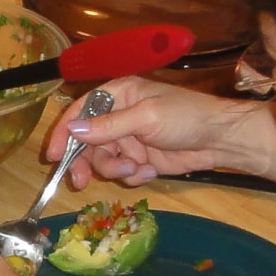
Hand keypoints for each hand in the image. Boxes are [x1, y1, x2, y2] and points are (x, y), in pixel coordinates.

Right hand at [44, 77, 260, 189]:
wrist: (221, 140)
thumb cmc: (186, 116)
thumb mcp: (145, 118)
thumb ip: (108, 126)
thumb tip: (72, 129)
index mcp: (118, 94)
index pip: (80, 111)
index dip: (64, 132)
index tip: (53, 155)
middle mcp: (119, 116)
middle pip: (86, 141)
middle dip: (85, 161)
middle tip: (80, 181)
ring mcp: (129, 139)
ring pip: (103, 160)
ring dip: (116, 169)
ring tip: (136, 169)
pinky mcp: (140, 160)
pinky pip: (123, 173)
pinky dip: (134, 176)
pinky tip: (150, 172)